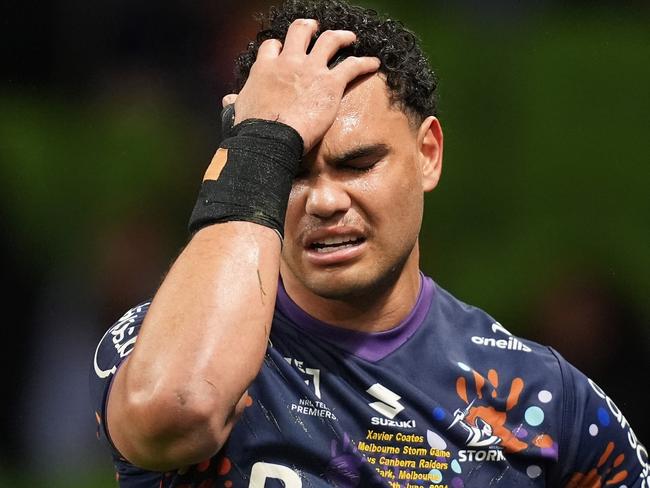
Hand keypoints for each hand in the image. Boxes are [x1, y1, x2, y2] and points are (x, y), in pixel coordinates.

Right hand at [232, 18, 380, 153]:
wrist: (269, 138)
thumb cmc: (252, 130)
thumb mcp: (238, 112)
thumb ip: (235, 104)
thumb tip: (228, 102)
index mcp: (265, 69)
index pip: (272, 47)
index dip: (279, 47)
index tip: (283, 50)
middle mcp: (288, 62)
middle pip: (300, 32)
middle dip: (309, 28)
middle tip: (316, 29)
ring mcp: (310, 70)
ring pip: (329, 40)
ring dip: (341, 36)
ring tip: (350, 38)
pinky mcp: (330, 83)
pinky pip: (352, 66)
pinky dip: (365, 62)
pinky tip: (374, 63)